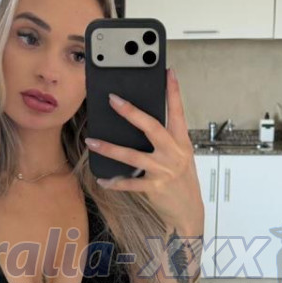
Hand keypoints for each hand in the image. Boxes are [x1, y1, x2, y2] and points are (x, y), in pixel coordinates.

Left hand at [84, 69, 203, 230]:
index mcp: (181, 142)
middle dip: (131, 112)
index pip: (177, 112)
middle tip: (113, 99)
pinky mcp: (155, 188)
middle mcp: (174, 153)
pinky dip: (115, 182)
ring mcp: (164, 170)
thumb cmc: (182, 180)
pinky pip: (130, 183)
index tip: (168, 72)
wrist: (189, 211)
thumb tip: (140, 123)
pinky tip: (103, 179)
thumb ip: (165, 141)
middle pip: (152, 127)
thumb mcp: (180, 156)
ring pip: (133, 155)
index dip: (174, 92)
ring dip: (110, 148)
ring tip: (92, 142)